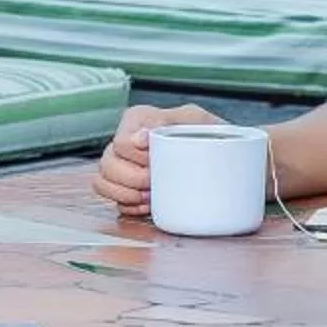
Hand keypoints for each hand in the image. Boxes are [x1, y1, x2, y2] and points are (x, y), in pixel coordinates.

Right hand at [91, 103, 226, 215]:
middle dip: (132, 179)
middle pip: (106, 164)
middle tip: (155, 184)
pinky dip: (129, 206)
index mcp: (138, 119)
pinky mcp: (126, 188)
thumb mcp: (196, 120)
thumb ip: (171, 121)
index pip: (121, 143)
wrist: (224, 159)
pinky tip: (148, 205)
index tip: (158, 162)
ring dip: (127, 194)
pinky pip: (113, 201)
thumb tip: (140, 137)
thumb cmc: (210, 134)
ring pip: (102, 182)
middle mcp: (125, 141)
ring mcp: (122, 166)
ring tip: (152, 196)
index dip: (138, 158)